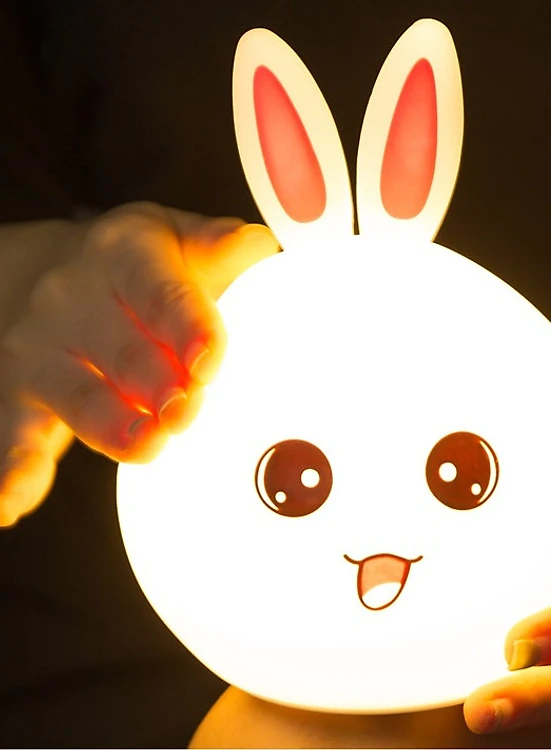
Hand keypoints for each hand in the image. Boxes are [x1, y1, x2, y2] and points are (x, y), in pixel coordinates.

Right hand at [0, 202, 277, 526]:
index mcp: (123, 258)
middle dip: (159, 387)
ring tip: (146, 445)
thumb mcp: (170, 239)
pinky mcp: (20, 399)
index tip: (209, 361)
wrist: (43, 274)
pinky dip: (15, 471)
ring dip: (113, 427)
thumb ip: (216, 245)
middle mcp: (74, 303)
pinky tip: (14, 502)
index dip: (188, 328)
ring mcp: (43, 353)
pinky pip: (15, 436)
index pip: (162, 294)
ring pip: (78, 397)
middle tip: (188, 412)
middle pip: (124, 352)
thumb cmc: (131, 267)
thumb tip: (257, 243)